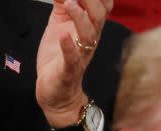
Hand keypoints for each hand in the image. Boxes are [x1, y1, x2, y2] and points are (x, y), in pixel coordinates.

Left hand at [36, 0, 112, 128]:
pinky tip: (64, 36)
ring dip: (81, 18)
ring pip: (89, 35)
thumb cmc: (59, 57)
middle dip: (91, 0)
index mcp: (89, 27)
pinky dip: (69, 47)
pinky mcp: (69, 70)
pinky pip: (73, 59)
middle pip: (100, 16)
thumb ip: (61, 4)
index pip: (103, 5)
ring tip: (69, 3)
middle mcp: (89, 40)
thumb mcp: (58, 23)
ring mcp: (80, 55)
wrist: (57, 92)